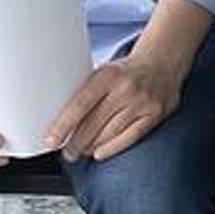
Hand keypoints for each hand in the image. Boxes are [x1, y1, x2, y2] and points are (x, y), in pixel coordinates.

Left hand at [46, 50, 186, 160]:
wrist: (163, 61)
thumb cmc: (126, 71)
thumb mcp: (103, 72)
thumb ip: (85, 93)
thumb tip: (58, 121)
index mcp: (108, 75)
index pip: (80, 105)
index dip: (63, 126)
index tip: (51, 140)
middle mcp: (126, 88)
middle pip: (93, 124)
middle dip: (75, 143)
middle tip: (66, 151)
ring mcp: (143, 102)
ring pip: (109, 134)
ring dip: (90, 147)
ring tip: (81, 151)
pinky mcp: (156, 113)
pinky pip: (130, 138)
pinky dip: (111, 148)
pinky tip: (99, 152)